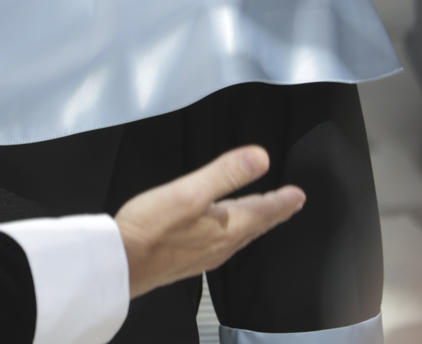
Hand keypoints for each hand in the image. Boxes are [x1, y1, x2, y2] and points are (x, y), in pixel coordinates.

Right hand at [113, 146, 305, 298]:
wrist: (122, 264)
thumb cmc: (152, 227)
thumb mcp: (190, 191)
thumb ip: (225, 173)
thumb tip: (261, 157)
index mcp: (227, 227)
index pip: (264, 211)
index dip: (282, 201)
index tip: (299, 195)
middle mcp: (221, 245)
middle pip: (255, 225)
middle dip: (273, 212)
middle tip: (288, 203)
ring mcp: (204, 255)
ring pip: (240, 235)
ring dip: (255, 222)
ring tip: (261, 213)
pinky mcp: (187, 260)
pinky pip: (222, 243)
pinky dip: (234, 231)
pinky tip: (221, 230)